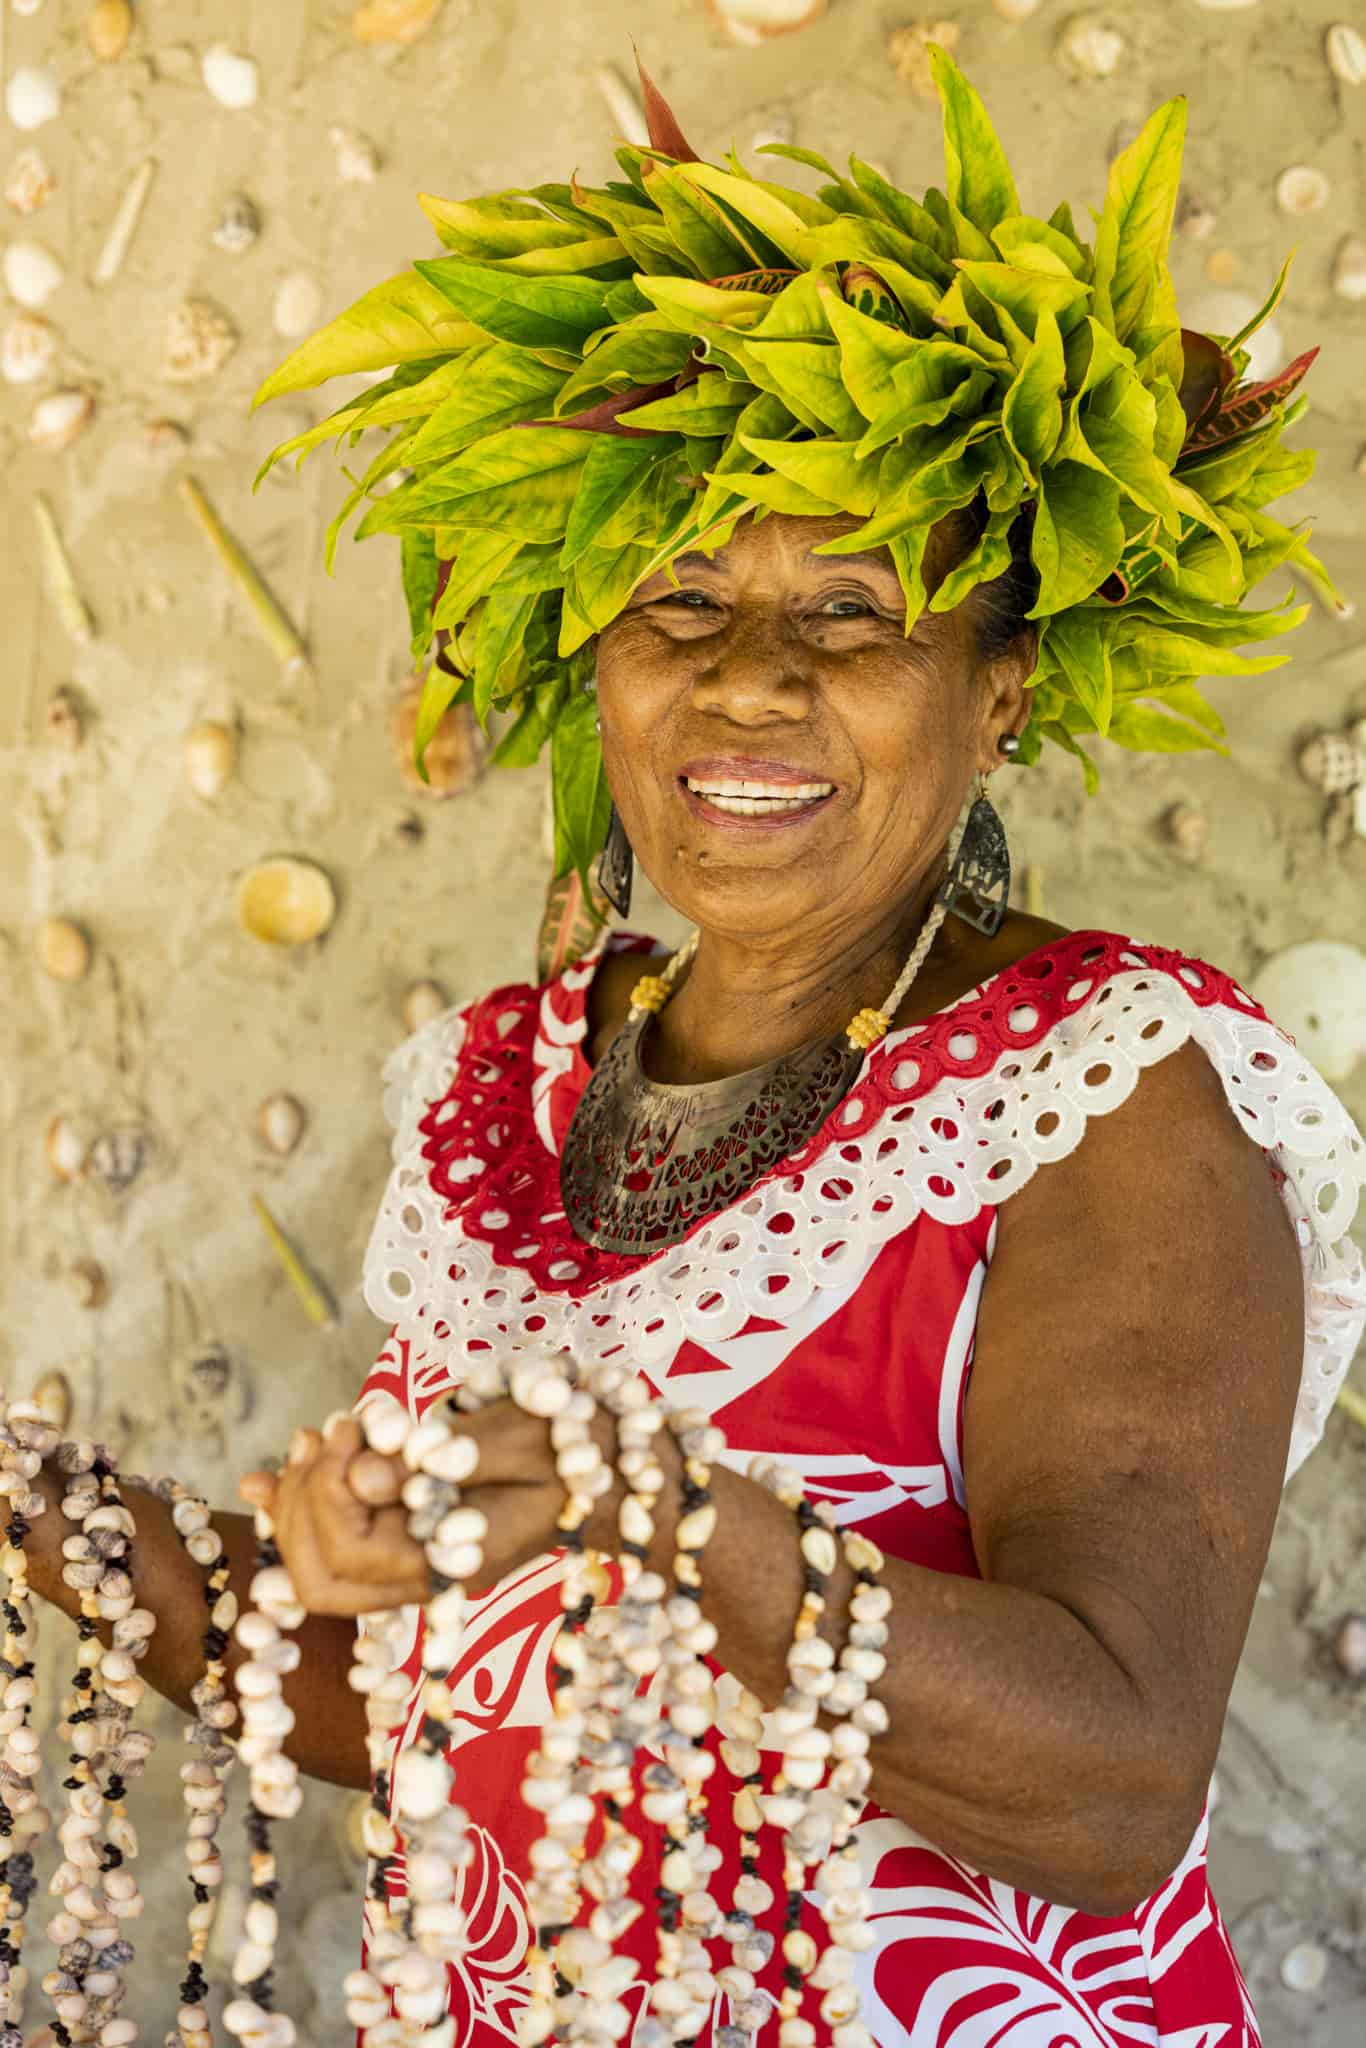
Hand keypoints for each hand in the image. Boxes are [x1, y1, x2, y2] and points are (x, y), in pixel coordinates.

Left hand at [238, 1402, 622, 1617]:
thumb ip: (439, 1456)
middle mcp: (431, 1579)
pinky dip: (306, 1507)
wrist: (615, 1471)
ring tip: (315, 1439)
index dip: (328, 1490)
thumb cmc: (575, 1444)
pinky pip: (340, 1548)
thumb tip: (360, 1476)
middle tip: (323, 1437)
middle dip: (300, 1506)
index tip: (349, 1428)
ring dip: (299, 1503)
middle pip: (321, 1581)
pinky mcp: (414, 1547)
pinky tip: (287, 1469)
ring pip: (320, 1571)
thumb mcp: (515, 1435)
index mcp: (458, 1558)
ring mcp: (420, 1570)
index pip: (352, 1552)